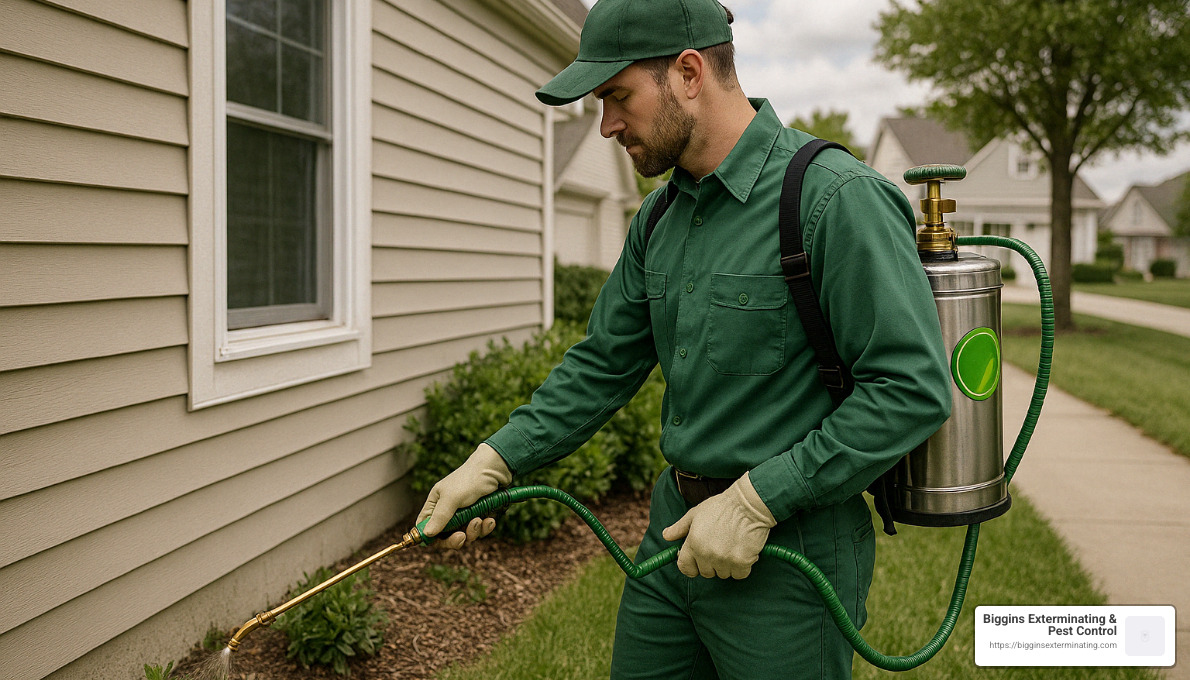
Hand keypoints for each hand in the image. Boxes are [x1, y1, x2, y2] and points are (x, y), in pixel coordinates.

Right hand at [417, 443, 512, 548]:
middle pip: (445, 536)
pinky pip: (480, 530)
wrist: (496, 468)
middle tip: (462, 537)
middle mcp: (449, 510)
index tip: (437, 543)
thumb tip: (426, 534)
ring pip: (465, 535)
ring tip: (479, 519)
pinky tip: (490, 519)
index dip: (429, 537)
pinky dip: (485, 527)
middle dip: (455, 539)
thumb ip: (439, 517)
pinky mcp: (480, 515)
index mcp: (436, 503)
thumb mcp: (452, 498)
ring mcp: (465, 514)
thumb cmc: (470, 478)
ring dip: (473, 531)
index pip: (425, 525)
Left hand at [661, 472, 776, 578]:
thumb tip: (666, 536)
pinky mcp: (742, 563)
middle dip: (712, 563)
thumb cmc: (722, 507)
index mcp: (693, 542)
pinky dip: (742, 567)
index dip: (691, 566)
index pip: (685, 568)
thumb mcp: (695, 513)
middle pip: (706, 573)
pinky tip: (743, 551)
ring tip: (732, 545)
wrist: (749, 504)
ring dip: (727, 565)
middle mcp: (707, 554)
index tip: (698, 561)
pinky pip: (739, 575)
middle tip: (720, 546)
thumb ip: (679, 527)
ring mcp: (724, 560)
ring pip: (723, 574)